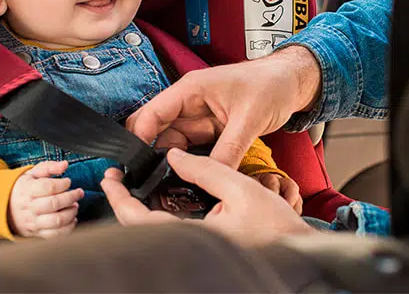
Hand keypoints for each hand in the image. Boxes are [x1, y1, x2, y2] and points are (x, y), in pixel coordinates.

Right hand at [8, 160, 84, 238]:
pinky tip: (72, 218)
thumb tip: (64, 165)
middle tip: (78, 193)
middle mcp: (29, 207)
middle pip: (54, 204)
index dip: (62, 184)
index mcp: (27, 190)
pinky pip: (55, 234)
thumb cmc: (24, 189)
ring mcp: (33, 222)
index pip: (48, 187)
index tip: (68, 181)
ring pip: (56, 220)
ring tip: (75, 205)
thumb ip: (49, 167)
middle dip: (71, 197)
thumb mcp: (32, 173)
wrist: (5, 208)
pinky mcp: (37, 233)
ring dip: (71, 213)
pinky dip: (68, 227)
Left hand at [100, 149, 314, 246]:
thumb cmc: (276, 226)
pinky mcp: (202, 250)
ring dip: (138, 211)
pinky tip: (158, 200)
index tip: (111, 178)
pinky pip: (169, 235)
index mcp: (196, 237)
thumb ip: (207, 169)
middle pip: (141, 230)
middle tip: (116, 179)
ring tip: (132, 186)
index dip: (120, 199)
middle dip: (123, 203)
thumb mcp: (242, 188)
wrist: (298, 251)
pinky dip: (156, 217)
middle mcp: (190, 248)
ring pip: (153, 233)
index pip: (141, 221)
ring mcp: (195, 251)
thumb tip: (175, 156)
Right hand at [126, 46, 321, 167]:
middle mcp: (190, 103)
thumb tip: (212, 176)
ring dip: (172, 162)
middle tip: (153, 182)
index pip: (152, 114)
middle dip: (152, 155)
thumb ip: (229, 149)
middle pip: (157, 131)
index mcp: (191, 90)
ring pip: (173, 144)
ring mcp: (199, 117)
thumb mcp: (250, 119)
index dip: (140, 139)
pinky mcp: (210, 129)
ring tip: (173, 185)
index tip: (137, 166)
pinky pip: (192, 149)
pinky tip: (192, 178)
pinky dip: (190, 163)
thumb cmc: (271, 85)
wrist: (292, 82)